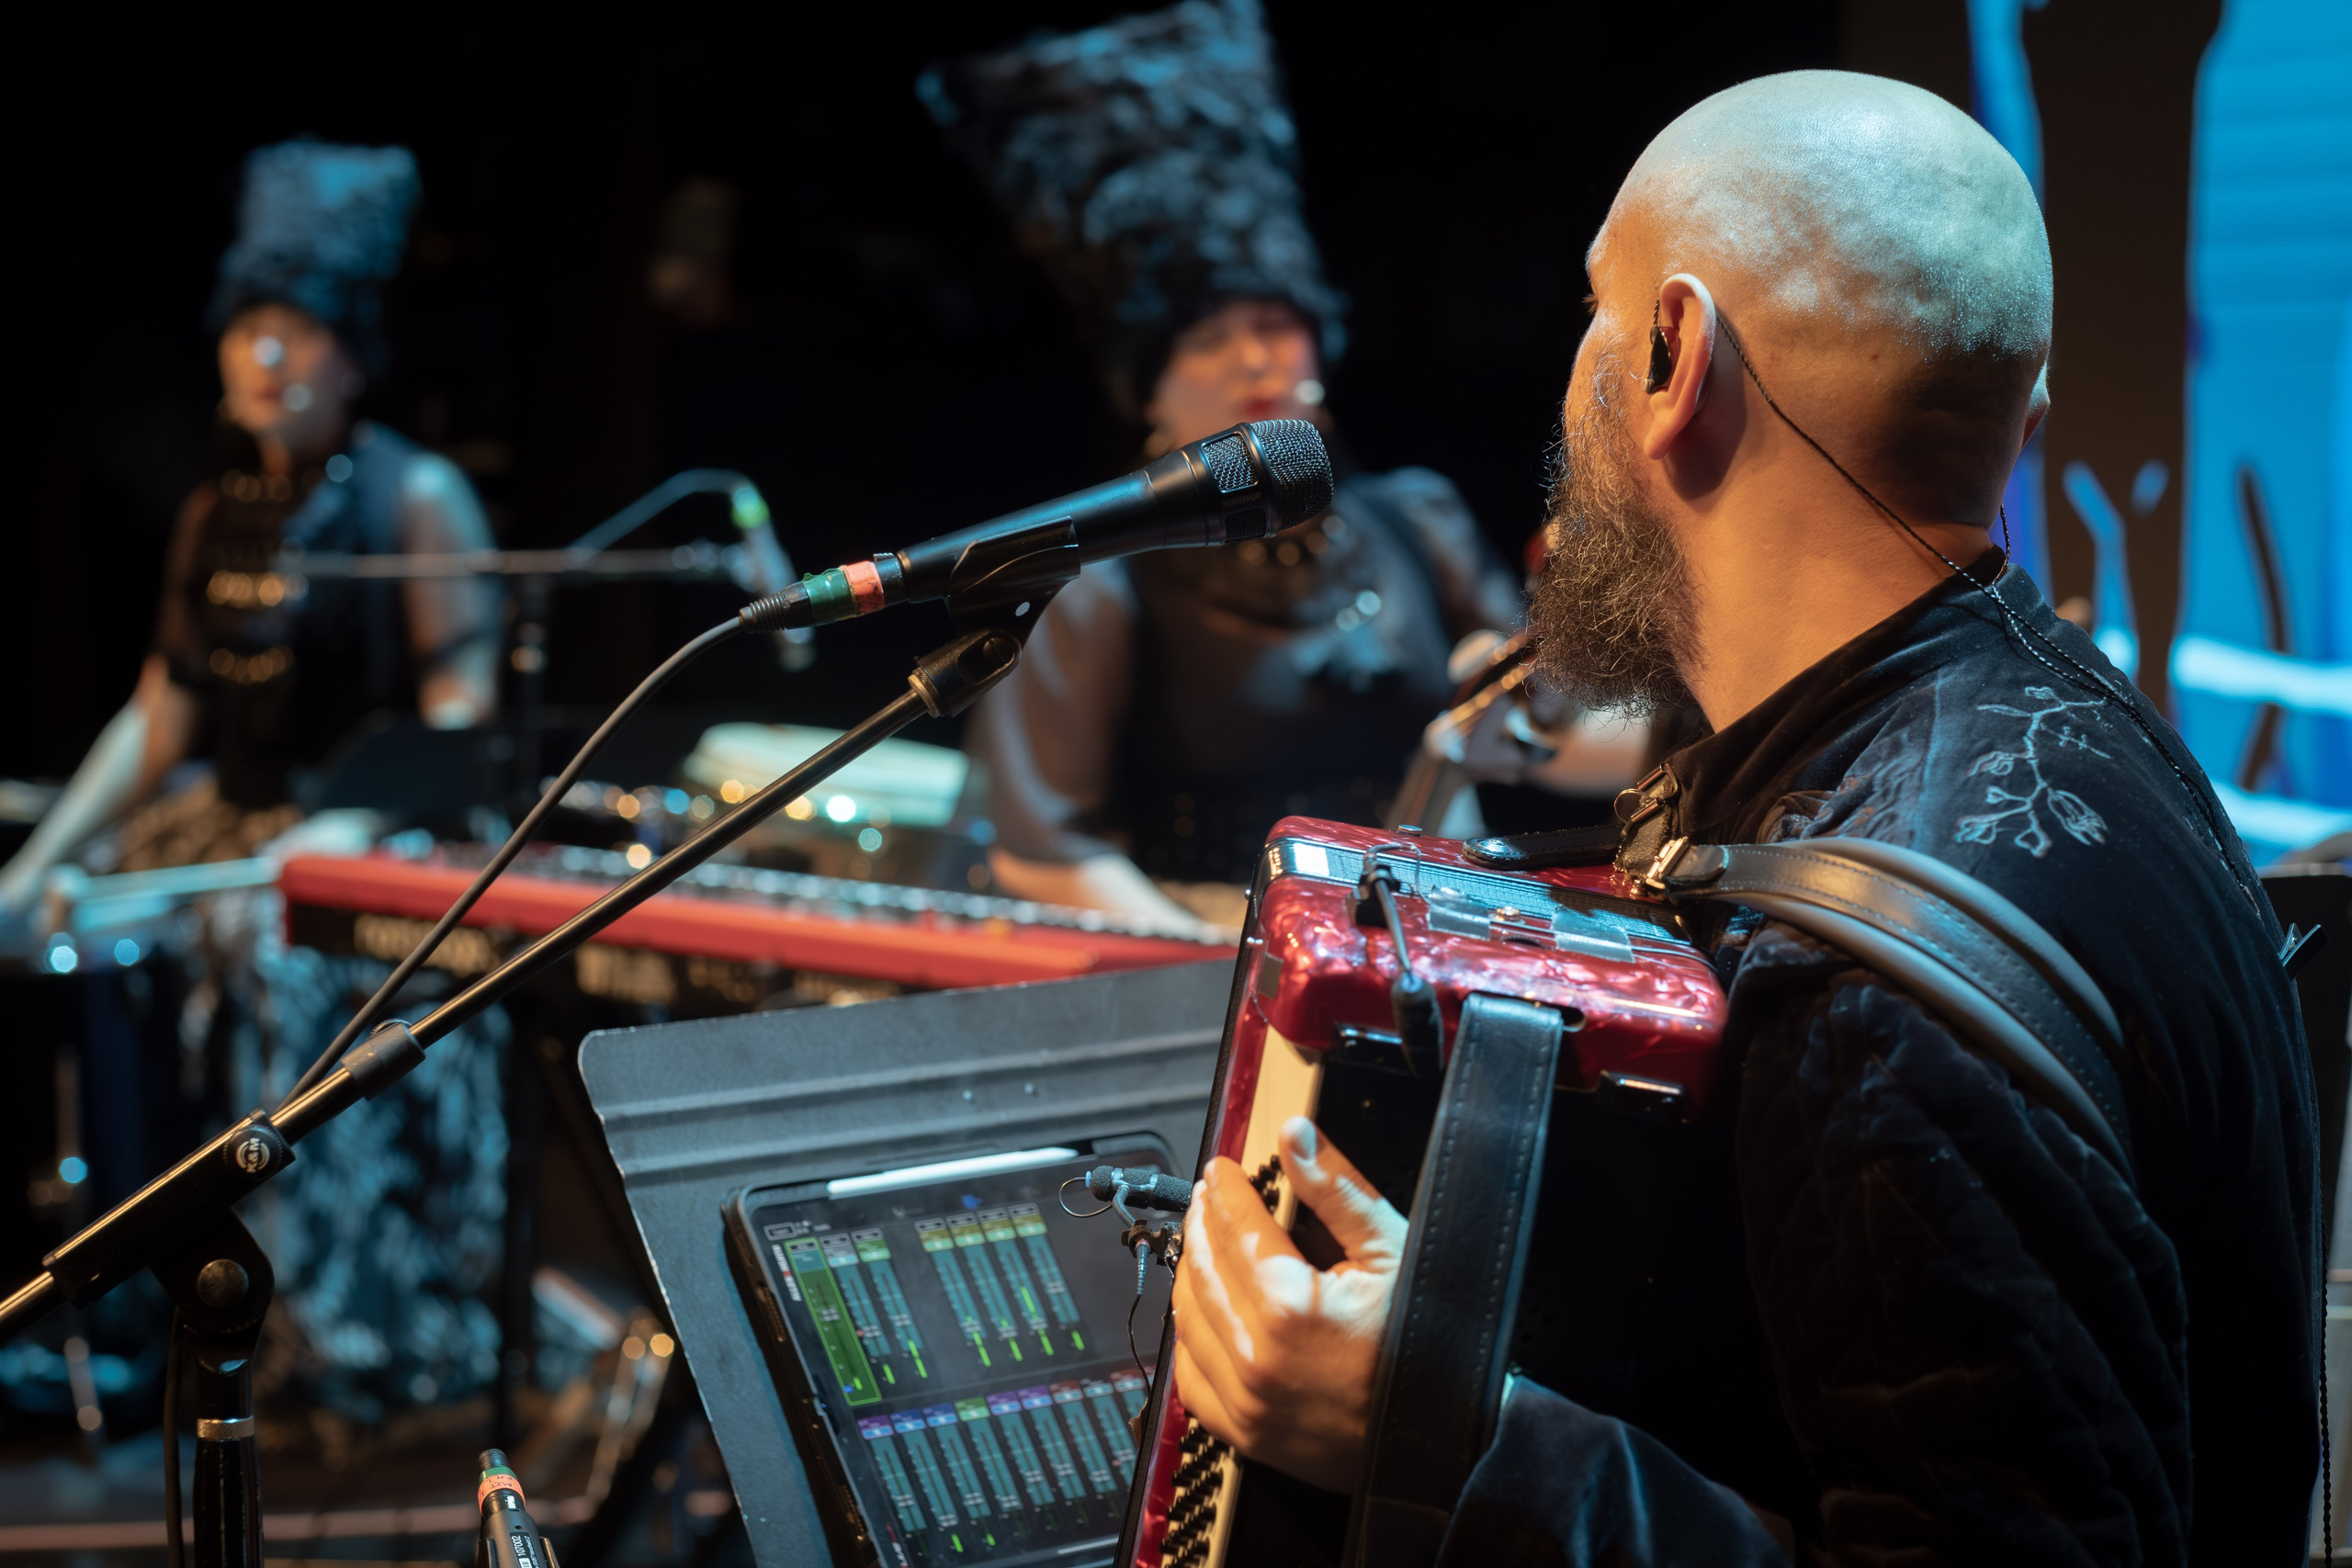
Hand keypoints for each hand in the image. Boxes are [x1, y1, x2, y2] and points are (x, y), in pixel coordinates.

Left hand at [1171, 1116, 1407, 1491]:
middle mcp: (1257, 1355)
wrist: (1445, 1440)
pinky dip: (1190, 1339)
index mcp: (1291, 1305)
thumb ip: (1336, 1190)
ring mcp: (1247, 1400)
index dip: (1224, 1189)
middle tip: (1208, 1198)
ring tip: (1203, 1244)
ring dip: (1191, 1274)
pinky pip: (1190, 1378)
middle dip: (1203, 1223)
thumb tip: (1295, 1135)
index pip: (1236, 1226)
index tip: (1218, 1170)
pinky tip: (1202, 1314)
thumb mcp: (1393, 1253)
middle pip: (1205, 1268)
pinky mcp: (1246, 1434)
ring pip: (1189, 1319)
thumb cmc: (1430, 1347)